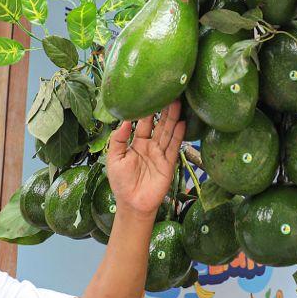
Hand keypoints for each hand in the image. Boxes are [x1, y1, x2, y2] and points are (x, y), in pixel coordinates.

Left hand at [106, 102, 184, 219]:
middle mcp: (150, 146)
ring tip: (177, 102)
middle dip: (164, 110)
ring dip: (173, 118)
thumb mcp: (114, 159)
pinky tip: (182, 123)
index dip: (147, 110)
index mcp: (136, 143)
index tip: (151, 95)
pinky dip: (178, 135)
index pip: (143, 122)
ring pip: (168, 133)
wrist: (133, 204)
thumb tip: (123, 122)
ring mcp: (160, 154)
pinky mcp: (168, 163)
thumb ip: (118, 140)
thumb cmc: (121, 183)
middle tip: (169, 93)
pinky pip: (174, 147)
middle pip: (159, 124)